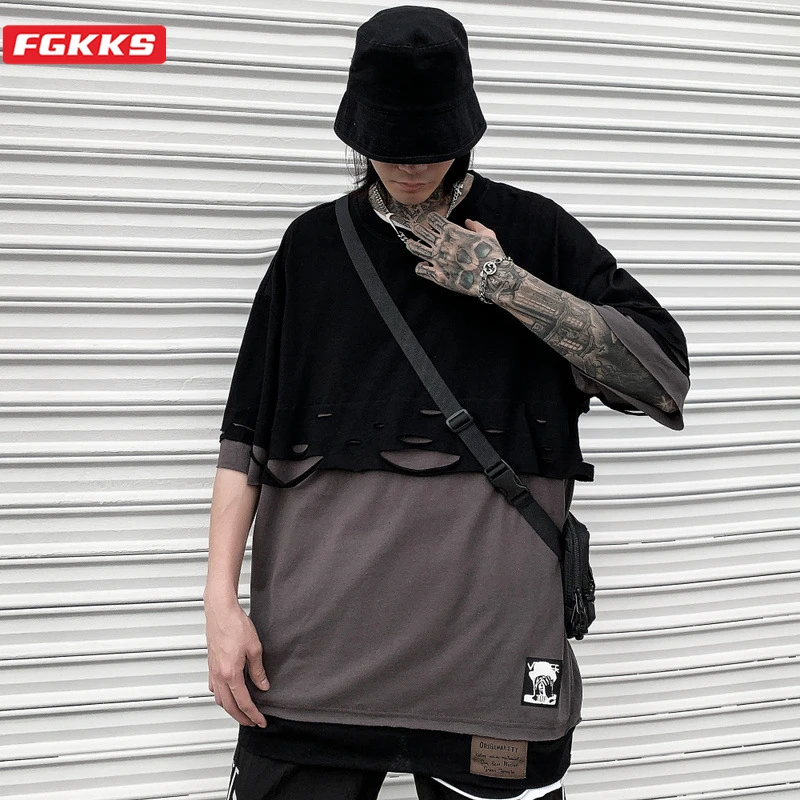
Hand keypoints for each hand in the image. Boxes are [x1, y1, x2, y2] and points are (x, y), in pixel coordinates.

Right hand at [205, 597, 269, 726]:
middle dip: (241, 717)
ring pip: (219, 699)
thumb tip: (263, 686)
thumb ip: (258, 670)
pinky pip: (214, 688)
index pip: (243, 702)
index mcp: (231, 674)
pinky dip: (221, 697)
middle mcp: (219, 675)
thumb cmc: (236, 626)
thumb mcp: (254, 648)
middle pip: (229, 706)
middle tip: (253, 722)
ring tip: (242, 712)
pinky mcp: (211, 664)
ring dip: (230, 709)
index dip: (253, 714)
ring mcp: (213, 670)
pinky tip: (228, 694)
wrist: (220, 611)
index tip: (261, 721)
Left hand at [405, 212, 506, 299]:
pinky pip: (421, 270)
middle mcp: (441, 244)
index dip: (430, 218)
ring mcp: (437, 260)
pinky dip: (420, 267)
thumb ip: (476, 226)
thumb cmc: (491, 254)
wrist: (491, 276)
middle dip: (416, 227)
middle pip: (422, 232)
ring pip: (416, 249)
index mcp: (452, 231)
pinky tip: (422, 265)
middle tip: (413, 226)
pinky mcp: (437, 275)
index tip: (429, 218)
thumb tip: (468, 222)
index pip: (434, 219)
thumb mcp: (488, 234)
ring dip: (411, 244)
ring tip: (408, 242)